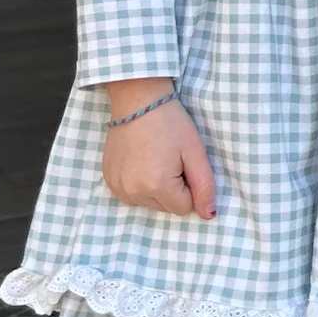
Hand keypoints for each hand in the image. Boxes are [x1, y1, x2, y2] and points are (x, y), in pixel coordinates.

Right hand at [101, 83, 216, 218]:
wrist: (138, 100)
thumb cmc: (171, 123)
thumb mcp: (195, 152)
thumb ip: (204, 186)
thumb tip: (209, 215)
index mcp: (157, 186)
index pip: (184, 207)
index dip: (189, 186)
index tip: (183, 163)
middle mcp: (133, 192)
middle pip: (166, 207)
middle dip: (173, 188)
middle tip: (170, 158)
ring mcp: (117, 187)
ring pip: (149, 203)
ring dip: (156, 187)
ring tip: (155, 157)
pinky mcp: (108, 180)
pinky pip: (132, 195)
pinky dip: (139, 183)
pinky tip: (141, 161)